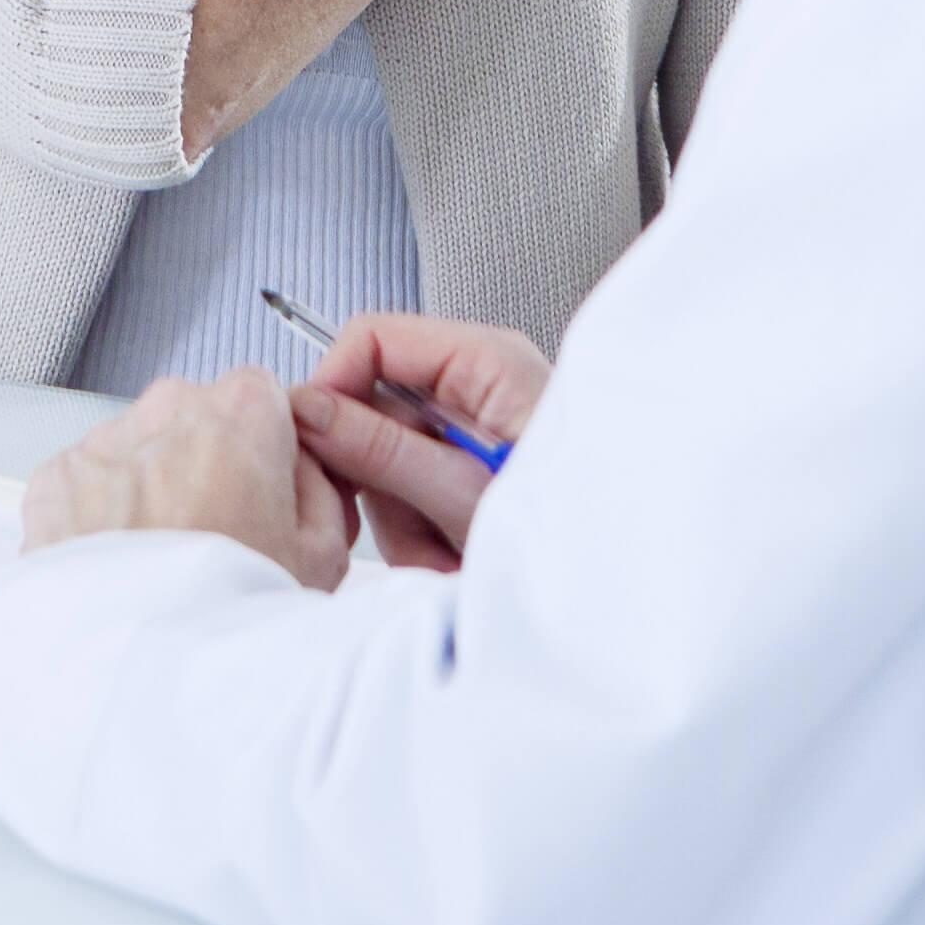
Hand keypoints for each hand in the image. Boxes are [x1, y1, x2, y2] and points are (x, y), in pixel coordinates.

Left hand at [18, 369, 349, 588]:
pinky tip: (123, 568)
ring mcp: (104, 441)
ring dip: (149, 490)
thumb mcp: (324, 554)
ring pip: (137, 451)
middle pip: (195, 420)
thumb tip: (301, 469)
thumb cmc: (227, 611)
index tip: (264, 489)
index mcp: (242, 412)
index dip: (266, 446)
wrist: (138, 661)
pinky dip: (99, 516)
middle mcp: (167, 409)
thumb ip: (319, 487)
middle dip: (204, 466)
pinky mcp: (53, 480)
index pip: (263, 396)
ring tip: (164, 565)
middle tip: (215, 541)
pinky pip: (86, 484)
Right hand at [287, 310, 551, 572]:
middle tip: (403, 518)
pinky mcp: (461, 475)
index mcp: (483, 362)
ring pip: (379, 461)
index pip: (372, 338)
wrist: (614, 586)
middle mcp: (473, 388)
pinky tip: (452, 555)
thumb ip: (382, 448)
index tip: (310, 439)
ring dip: (400, 517)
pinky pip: (403, 497)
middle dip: (375, 474)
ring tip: (448, 548)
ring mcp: (465, 433)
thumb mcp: (463, 491)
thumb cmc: (569, 528)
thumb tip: (310, 409)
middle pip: (369, 406)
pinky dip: (417, 535)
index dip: (332, 384)